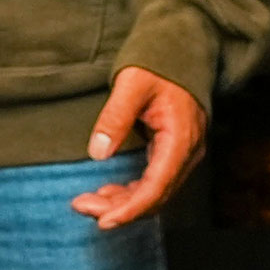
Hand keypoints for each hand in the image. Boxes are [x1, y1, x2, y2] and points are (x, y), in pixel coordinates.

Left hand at [73, 66, 206, 230]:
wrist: (183, 48)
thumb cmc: (159, 62)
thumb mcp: (132, 84)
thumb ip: (115, 117)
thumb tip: (97, 153)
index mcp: (181, 138)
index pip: (156, 187)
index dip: (130, 209)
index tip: (103, 221)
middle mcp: (187, 152)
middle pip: (155, 196)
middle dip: (118, 208)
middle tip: (81, 206)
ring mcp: (183, 154)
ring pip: (154, 193)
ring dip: (122, 202)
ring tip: (87, 202)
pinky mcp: (174, 153)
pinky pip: (154, 182)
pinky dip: (130, 192)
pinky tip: (106, 193)